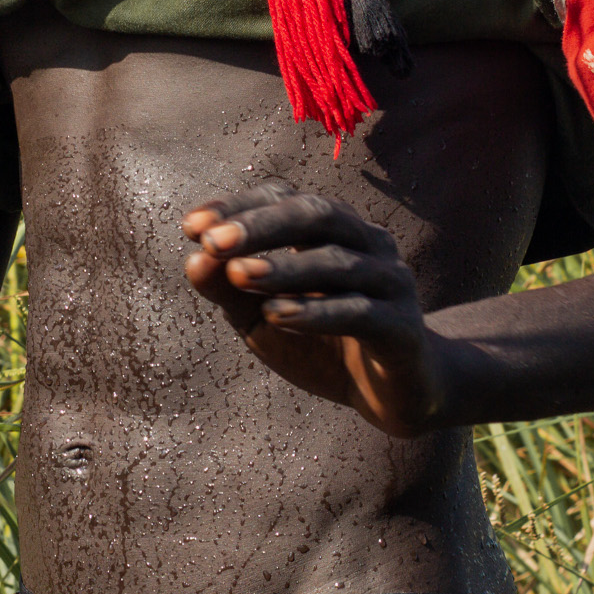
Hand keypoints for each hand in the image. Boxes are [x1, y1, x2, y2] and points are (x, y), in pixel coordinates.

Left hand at [182, 179, 454, 437]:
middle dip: (262, 226)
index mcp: (333, 231)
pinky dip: (316, 311)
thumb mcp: (262, 318)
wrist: (393, 394)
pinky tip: (277, 316)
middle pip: (318, 215)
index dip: (239, 207)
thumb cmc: (323, 345)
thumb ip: (228, 290)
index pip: (286, 199)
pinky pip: (360, 312)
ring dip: (285, 268)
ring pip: (339, 261)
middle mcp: (367, 243)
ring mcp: (390, 282)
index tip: (191, 227)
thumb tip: (194, 260)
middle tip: (214, 242)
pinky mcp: (402, 327)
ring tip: (239, 275)